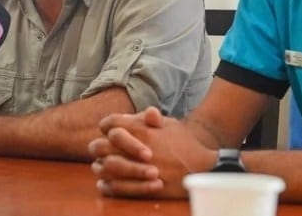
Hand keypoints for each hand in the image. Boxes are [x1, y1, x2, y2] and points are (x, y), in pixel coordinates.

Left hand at [89, 106, 216, 198]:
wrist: (203, 163)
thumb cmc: (184, 141)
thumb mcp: (168, 123)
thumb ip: (148, 118)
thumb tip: (136, 114)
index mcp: (142, 129)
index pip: (111, 123)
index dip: (106, 125)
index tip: (107, 130)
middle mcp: (138, 148)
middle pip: (101, 146)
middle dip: (99, 147)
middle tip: (101, 150)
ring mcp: (139, 168)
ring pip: (105, 167)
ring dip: (100, 167)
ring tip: (102, 167)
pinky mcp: (144, 187)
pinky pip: (116, 188)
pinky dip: (107, 186)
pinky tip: (105, 184)